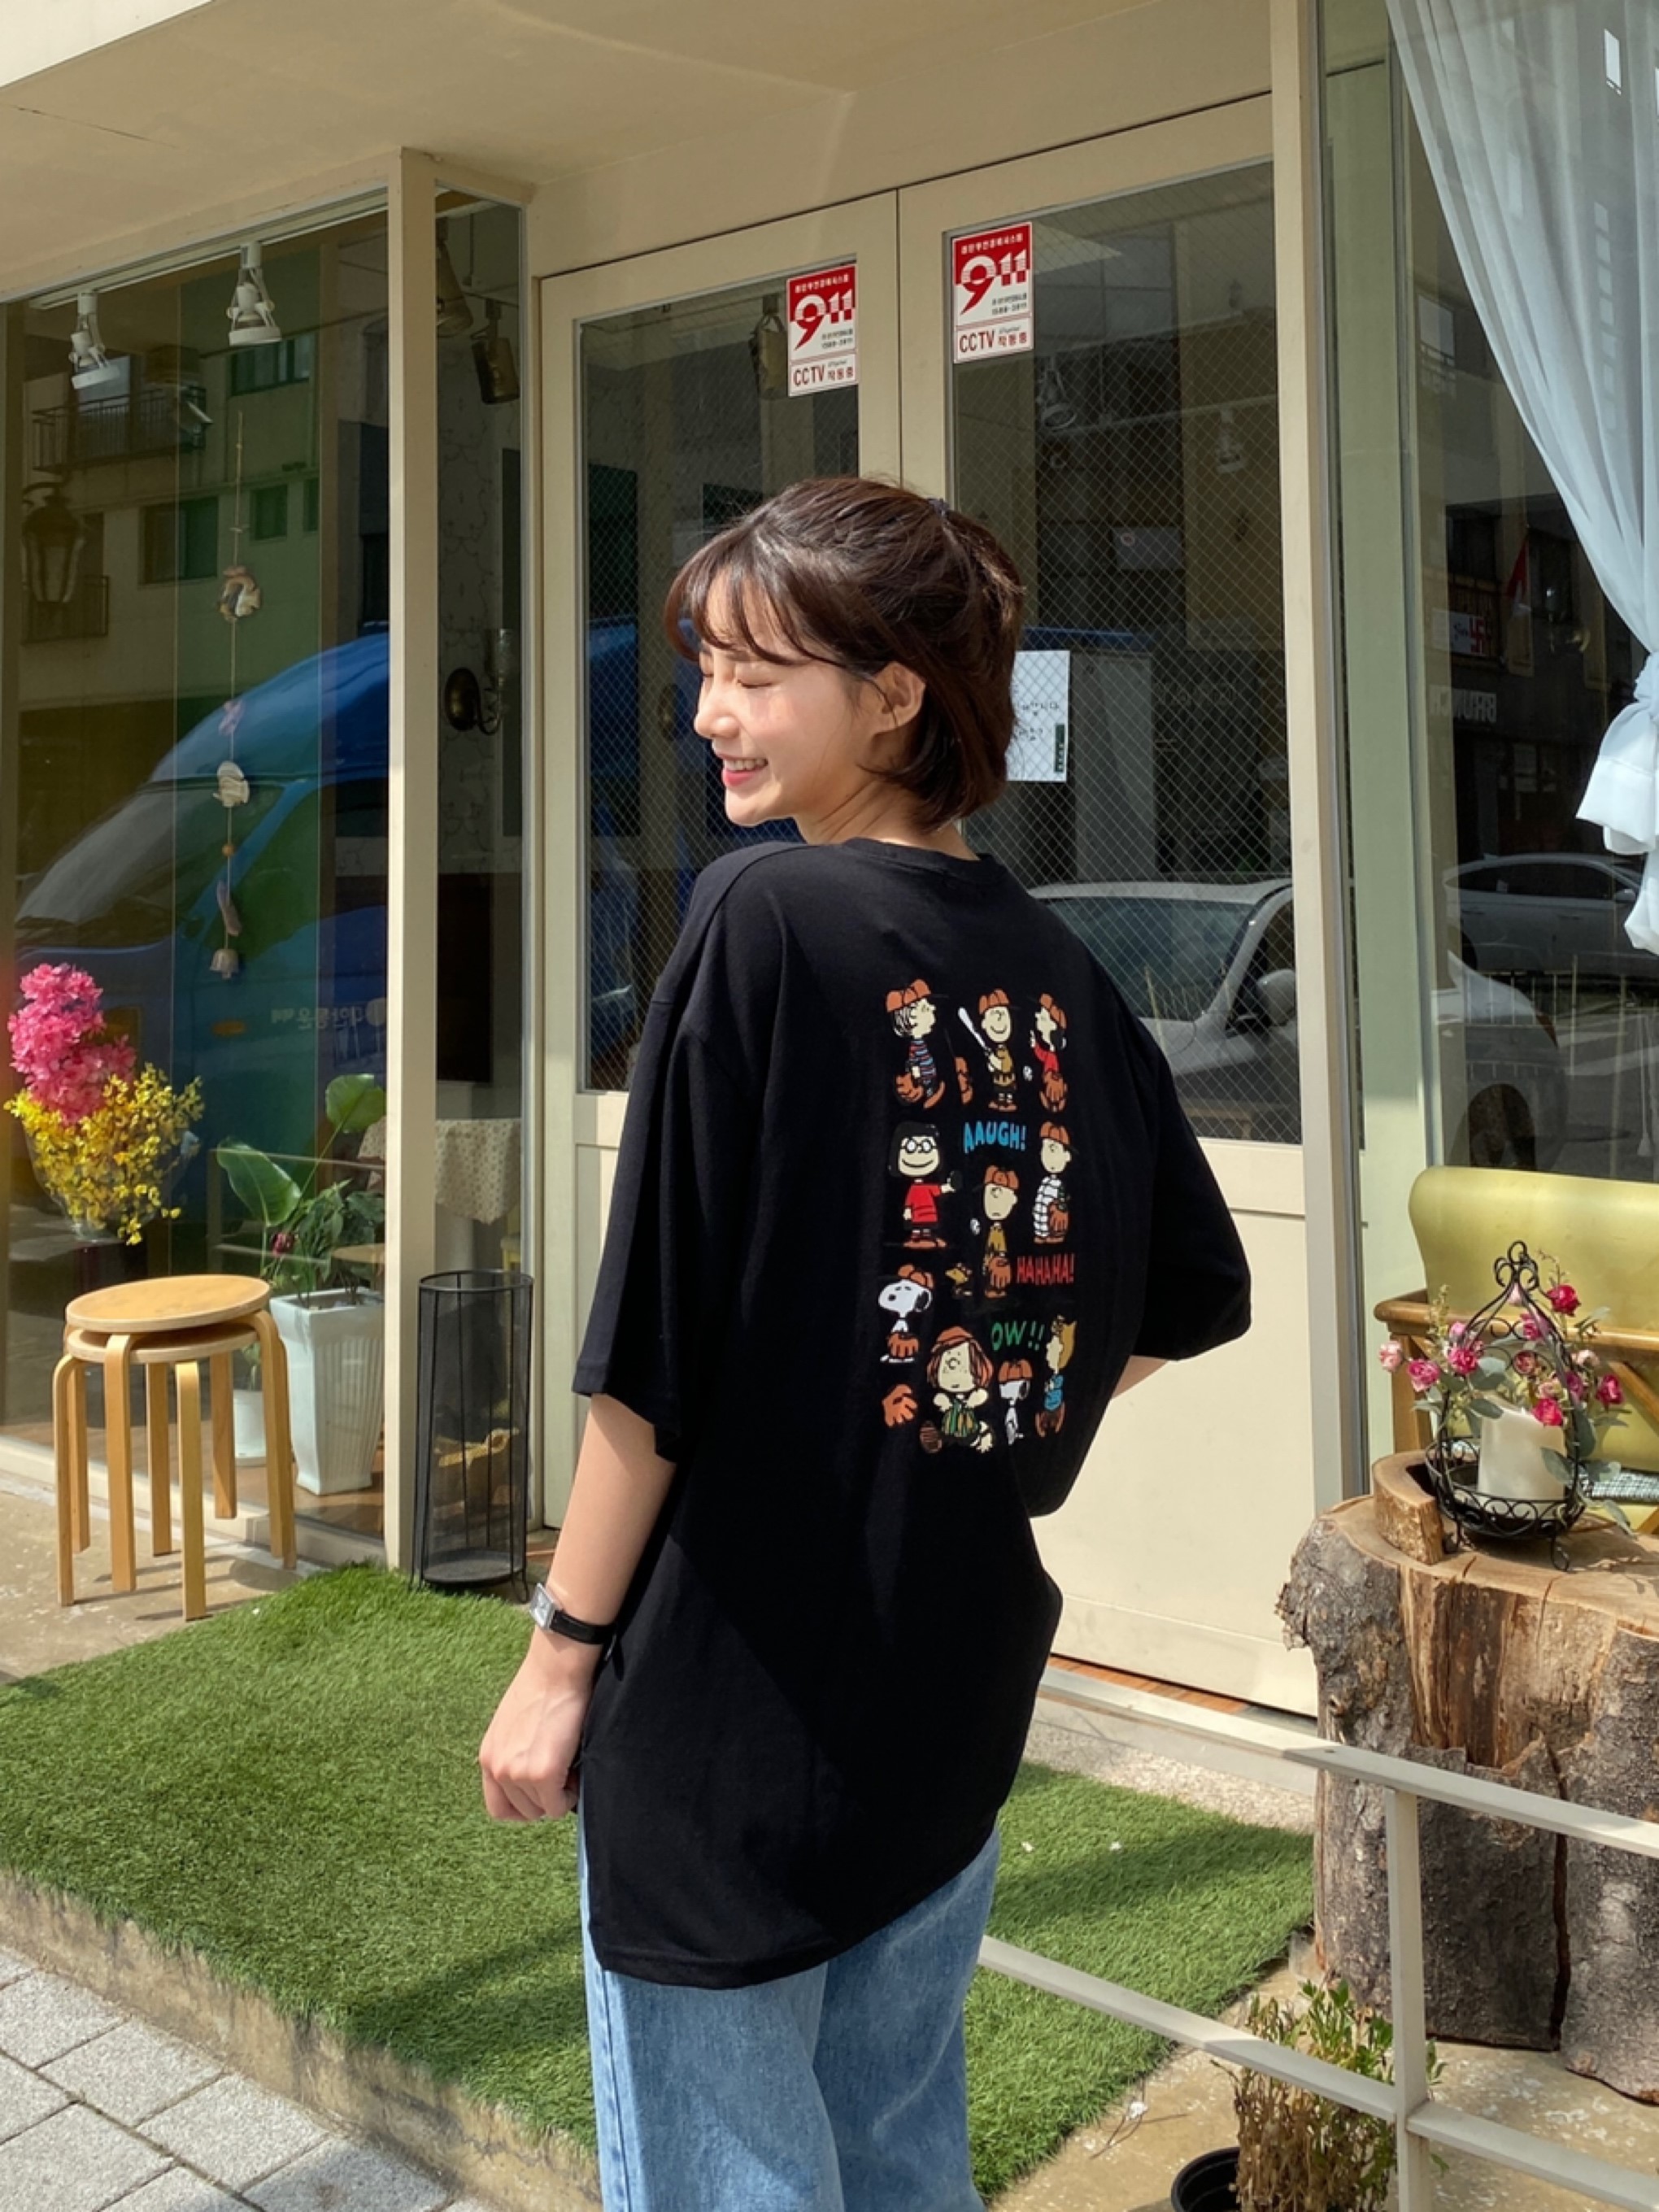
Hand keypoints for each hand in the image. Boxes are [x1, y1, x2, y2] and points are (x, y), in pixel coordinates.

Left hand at [478, 1631, 599, 1822]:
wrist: (557, 1667)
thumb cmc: (544, 1687)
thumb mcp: (514, 1726)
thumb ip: (515, 1754)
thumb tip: (534, 1780)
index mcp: (489, 1756)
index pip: (499, 1807)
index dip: (524, 1805)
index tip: (542, 1794)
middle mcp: (497, 1768)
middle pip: (523, 1812)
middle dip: (545, 1799)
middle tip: (562, 1774)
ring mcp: (517, 1773)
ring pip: (542, 1810)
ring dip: (558, 1795)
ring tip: (569, 1765)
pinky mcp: (542, 1773)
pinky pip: (558, 1806)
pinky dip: (570, 1796)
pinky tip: (575, 1769)